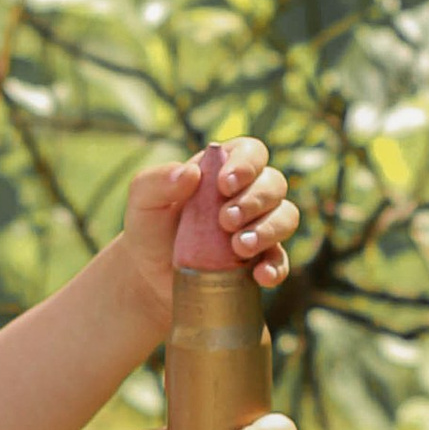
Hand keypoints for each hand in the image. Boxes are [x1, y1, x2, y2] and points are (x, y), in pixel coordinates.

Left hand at [122, 138, 298, 311]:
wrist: (150, 277)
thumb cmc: (150, 229)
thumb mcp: (142, 202)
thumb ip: (156, 182)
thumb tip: (190, 173)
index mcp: (223, 169)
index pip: (251, 152)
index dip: (246, 164)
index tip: (225, 184)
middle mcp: (248, 194)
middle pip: (274, 184)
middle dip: (255, 200)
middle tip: (226, 220)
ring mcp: (259, 227)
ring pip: (286, 217)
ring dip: (269, 229)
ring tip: (239, 247)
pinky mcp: (261, 261)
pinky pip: (281, 262)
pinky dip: (275, 267)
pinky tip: (260, 275)